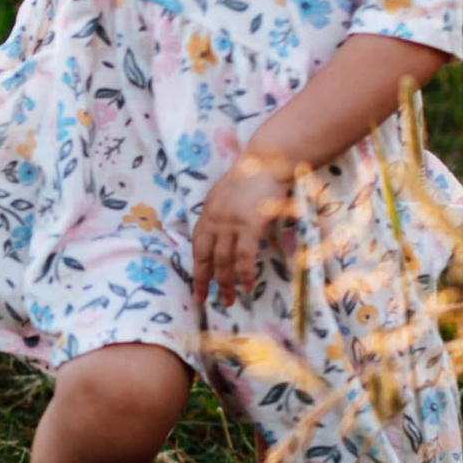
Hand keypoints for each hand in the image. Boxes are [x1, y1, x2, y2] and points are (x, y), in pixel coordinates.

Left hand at [193, 156, 294, 308]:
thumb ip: (218, 215)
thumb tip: (217, 236)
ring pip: (223, 261)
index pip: (196, 247)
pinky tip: (246, 286)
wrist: (267, 161)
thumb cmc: (251, 177)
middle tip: (205, 301)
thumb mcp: (224, 195)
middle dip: (204, 282)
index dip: (196, 269)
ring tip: (228, 301)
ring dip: (225, 284)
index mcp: (207, 213)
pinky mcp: (249, 224)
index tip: (196, 287)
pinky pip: (244, 256)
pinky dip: (244, 274)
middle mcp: (214, 220)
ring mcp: (231, 223)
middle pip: (206, 257)